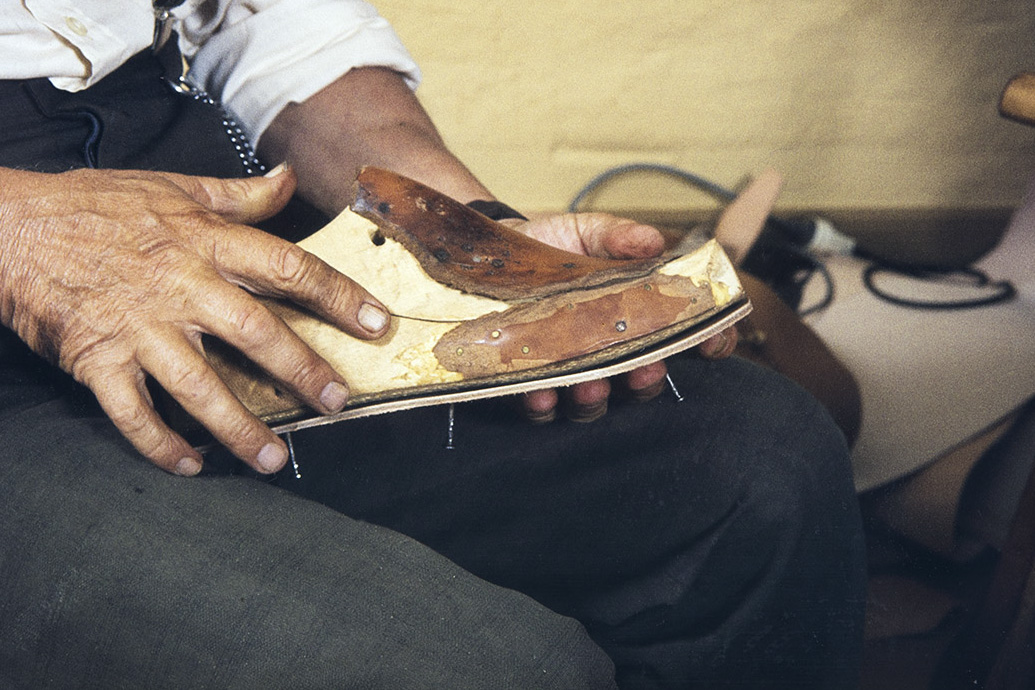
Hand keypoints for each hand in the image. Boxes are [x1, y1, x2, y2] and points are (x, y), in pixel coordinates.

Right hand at [0, 165, 389, 475]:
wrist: (10, 226)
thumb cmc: (97, 207)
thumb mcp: (174, 186)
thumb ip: (238, 194)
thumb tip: (288, 177)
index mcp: (204, 242)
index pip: (287, 267)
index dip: (338, 295)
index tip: (376, 323)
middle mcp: (179, 285)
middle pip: (255, 332)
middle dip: (303, 371)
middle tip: (337, 403)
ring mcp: (138, 326)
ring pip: (199, 385)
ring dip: (238, 428)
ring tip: (274, 459)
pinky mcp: (98, 358)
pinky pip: (132, 412)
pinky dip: (159, 444)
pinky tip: (188, 466)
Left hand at [507, 212, 737, 421]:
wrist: (491, 253)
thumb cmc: (550, 245)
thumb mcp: (588, 232)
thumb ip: (620, 236)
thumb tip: (653, 240)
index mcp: (636, 317)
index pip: (684, 336)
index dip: (708, 343)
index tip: (714, 343)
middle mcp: (609, 351)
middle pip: (643, 379)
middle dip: (648, 378)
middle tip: (647, 368)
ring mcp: (570, 370)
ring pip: (595, 400)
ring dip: (597, 397)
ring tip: (590, 383)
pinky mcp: (527, 380)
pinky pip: (542, 406)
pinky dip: (544, 405)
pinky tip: (540, 393)